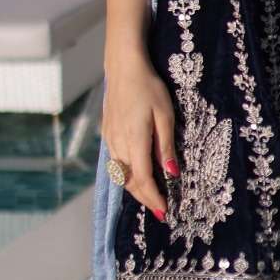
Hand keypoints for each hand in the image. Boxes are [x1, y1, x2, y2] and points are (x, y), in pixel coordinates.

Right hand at [102, 49, 177, 220]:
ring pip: (120, 174)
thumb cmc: (149, 87)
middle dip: (145, 199)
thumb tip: (172, 174)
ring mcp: (110, 140)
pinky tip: (136, 176)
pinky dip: (126, 175)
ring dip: (135, 189)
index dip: (153, 198)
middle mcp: (118, 144)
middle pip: (129, 182)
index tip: (165, 212)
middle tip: (160, 210)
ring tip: (151, 197)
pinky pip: (115, 163)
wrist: (123, 68)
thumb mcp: (165, 115)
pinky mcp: (107, 134)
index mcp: (135, 140)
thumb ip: (166, 146)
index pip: (143, 179)